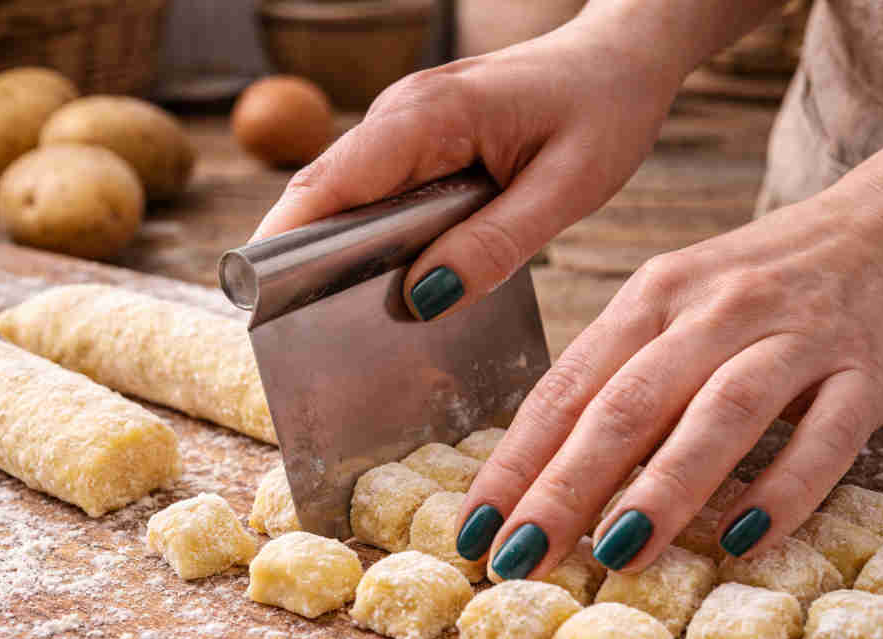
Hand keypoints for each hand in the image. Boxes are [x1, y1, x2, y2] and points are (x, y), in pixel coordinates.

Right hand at [251, 18, 682, 319]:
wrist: (623, 56)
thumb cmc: (603, 109)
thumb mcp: (566, 188)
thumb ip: (495, 245)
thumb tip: (423, 300)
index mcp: (430, 116)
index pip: (331, 182)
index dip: (285, 242)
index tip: (259, 302)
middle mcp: (400, 114)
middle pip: (324, 194)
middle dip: (302, 261)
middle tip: (299, 337)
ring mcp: (404, 125)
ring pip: (346, 198)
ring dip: (336, 254)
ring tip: (339, 323)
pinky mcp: (418, 141)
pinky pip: (376, 195)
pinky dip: (370, 238)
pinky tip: (387, 283)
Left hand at [459, 182, 882, 578]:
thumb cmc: (755, 287)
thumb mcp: (672, 308)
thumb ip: (616, 378)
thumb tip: (539, 475)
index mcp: (650, 296)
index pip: (566, 386)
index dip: (515, 460)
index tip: (473, 527)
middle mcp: (713, 310)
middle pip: (628, 404)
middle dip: (565, 487)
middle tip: (520, 556)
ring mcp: (793, 337)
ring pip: (719, 413)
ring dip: (663, 487)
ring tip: (617, 554)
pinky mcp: (866, 370)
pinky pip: (826, 436)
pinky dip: (783, 489)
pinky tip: (743, 540)